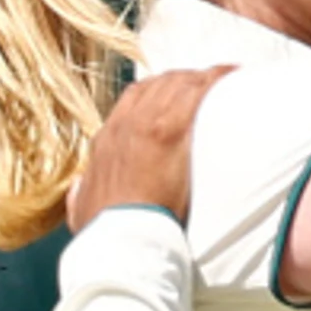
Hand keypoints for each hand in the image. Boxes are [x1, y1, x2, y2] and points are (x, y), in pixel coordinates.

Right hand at [70, 65, 222, 231]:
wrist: (120, 235)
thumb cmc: (105, 230)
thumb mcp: (82, 207)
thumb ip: (82, 193)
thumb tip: (80, 190)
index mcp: (106, 141)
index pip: (131, 102)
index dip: (154, 94)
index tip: (171, 96)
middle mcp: (123, 125)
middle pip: (155, 87)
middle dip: (179, 81)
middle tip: (203, 85)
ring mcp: (146, 124)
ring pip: (175, 84)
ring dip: (199, 79)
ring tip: (221, 78)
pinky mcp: (169, 130)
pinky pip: (195, 92)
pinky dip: (214, 80)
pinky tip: (230, 74)